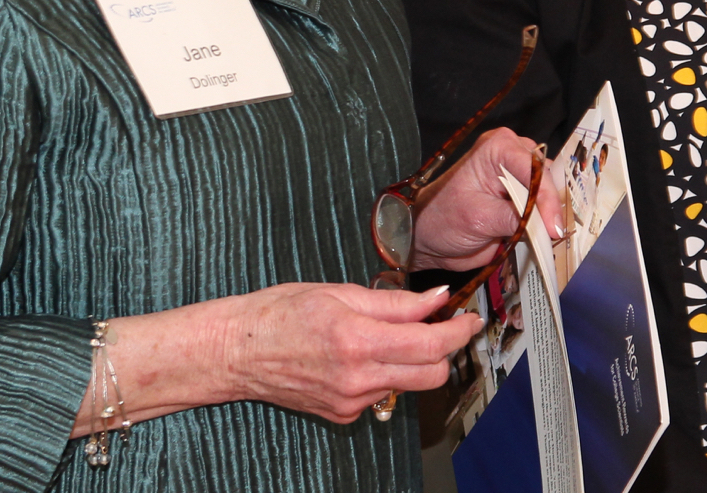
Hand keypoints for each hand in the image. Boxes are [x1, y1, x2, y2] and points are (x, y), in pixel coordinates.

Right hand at [225, 283, 480, 422]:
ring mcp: (351, 401)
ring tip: (396, 333)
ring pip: (409, 384)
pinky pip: (382, 393)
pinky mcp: (344, 414)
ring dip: (416, 360)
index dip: (458, 331)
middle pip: (431, 374)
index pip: (430, 343)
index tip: (468, 318)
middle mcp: (357, 376)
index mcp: (357, 338)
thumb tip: (434, 299)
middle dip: (446, 350)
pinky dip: (386, 373)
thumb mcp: (337, 291)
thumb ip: (393, 301)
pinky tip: (364, 354)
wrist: (238, 352)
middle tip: (445, 325)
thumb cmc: (279, 313)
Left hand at [410, 127, 564, 271]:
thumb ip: (515, 218)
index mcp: (498, 148)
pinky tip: (550, 238)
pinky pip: (545, 209)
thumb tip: (548, 226)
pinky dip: (549, 223)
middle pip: (548, 177)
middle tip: (558, 233)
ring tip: (556, 237)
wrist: (428, 239)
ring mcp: (519, 178)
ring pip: (551, 193)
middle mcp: (513, 156)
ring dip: (554, 215)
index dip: (546, 197)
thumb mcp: (479, 218)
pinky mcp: (523, 200)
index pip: (534, 169)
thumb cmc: (443, 219)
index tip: (553, 226)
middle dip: (554, 205)